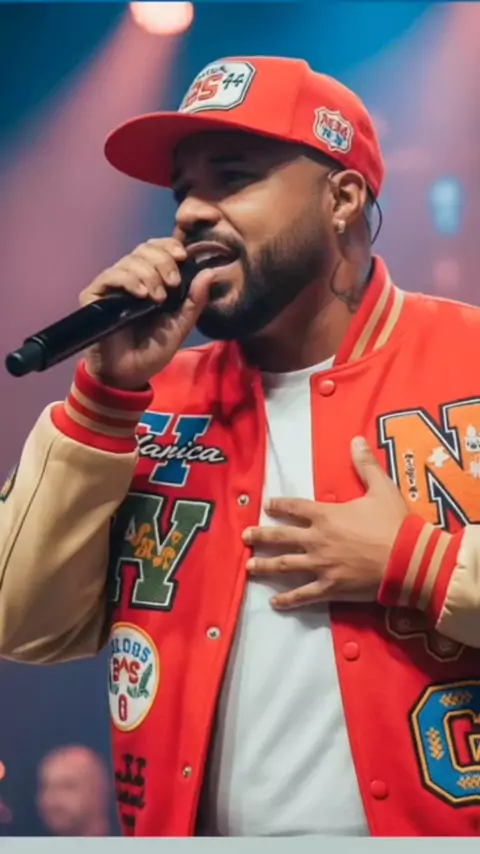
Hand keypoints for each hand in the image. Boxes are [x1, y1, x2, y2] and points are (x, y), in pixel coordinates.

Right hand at [79, 238, 214, 389]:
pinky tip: (141, 294)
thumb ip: (195, 301)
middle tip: (173, 283)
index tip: (183, 256)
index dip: (169, 246)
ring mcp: (112, 286)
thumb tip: (210, 273)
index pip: (157, 249)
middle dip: (163, 261)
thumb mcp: (180, 325)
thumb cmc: (153, 351)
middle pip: (144, 250)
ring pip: (130, 261)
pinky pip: (111, 275)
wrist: (129, 374)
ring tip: (157, 299)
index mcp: (152, 281)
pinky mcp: (94, 295)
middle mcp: (131, 279)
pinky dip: (129, 280)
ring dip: (149, 274)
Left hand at [242, 437, 408, 609]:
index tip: (266, 504)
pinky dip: (288, 600)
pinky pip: (304, 594)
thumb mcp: (381, 488)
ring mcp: (321, 565)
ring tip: (250, 567)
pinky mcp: (330, 587)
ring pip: (285, 566)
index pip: (295, 507)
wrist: (408, 559)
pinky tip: (275, 603)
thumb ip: (365, 465)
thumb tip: (356, 439)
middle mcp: (317, 539)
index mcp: (326, 515)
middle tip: (245, 536)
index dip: (279, 505)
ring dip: (265, 566)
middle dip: (261, 535)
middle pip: (281, 537)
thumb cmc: (394, 523)